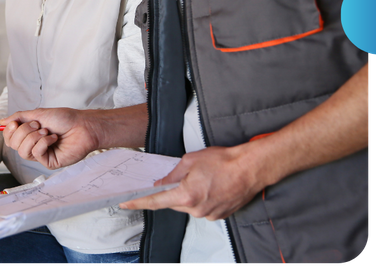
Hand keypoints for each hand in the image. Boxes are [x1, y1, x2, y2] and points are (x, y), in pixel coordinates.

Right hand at [0, 105, 146, 170]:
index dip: (9, 131)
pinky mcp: (49, 162)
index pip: (10, 137)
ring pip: (23, 151)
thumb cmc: (64, 119)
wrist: (82, 126)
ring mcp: (41, 154)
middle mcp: (33, 144)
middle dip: (24, 131)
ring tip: (47, 131)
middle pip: (13, 144)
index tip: (15, 122)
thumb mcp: (39, 114)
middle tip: (38, 124)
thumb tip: (2, 121)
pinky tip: (54, 138)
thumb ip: (19, 117)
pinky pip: (36, 154)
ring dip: (34, 137)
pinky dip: (43, 143)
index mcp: (30, 133)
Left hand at [120, 145, 262, 220]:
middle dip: (173, 191)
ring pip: (188, 205)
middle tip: (183, 175)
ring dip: (189, 193)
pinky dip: (201, 198)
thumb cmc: (223, 161)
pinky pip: (201, 208)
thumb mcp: (190, 160)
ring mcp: (208, 215)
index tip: (125, 203)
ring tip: (203, 177)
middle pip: (173, 203)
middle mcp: (196, 209)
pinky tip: (210, 185)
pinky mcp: (218, 216)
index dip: (139, 202)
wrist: (249, 169)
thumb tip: (161, 183)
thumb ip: (172, 174)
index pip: (156, 202)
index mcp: (186, 195)